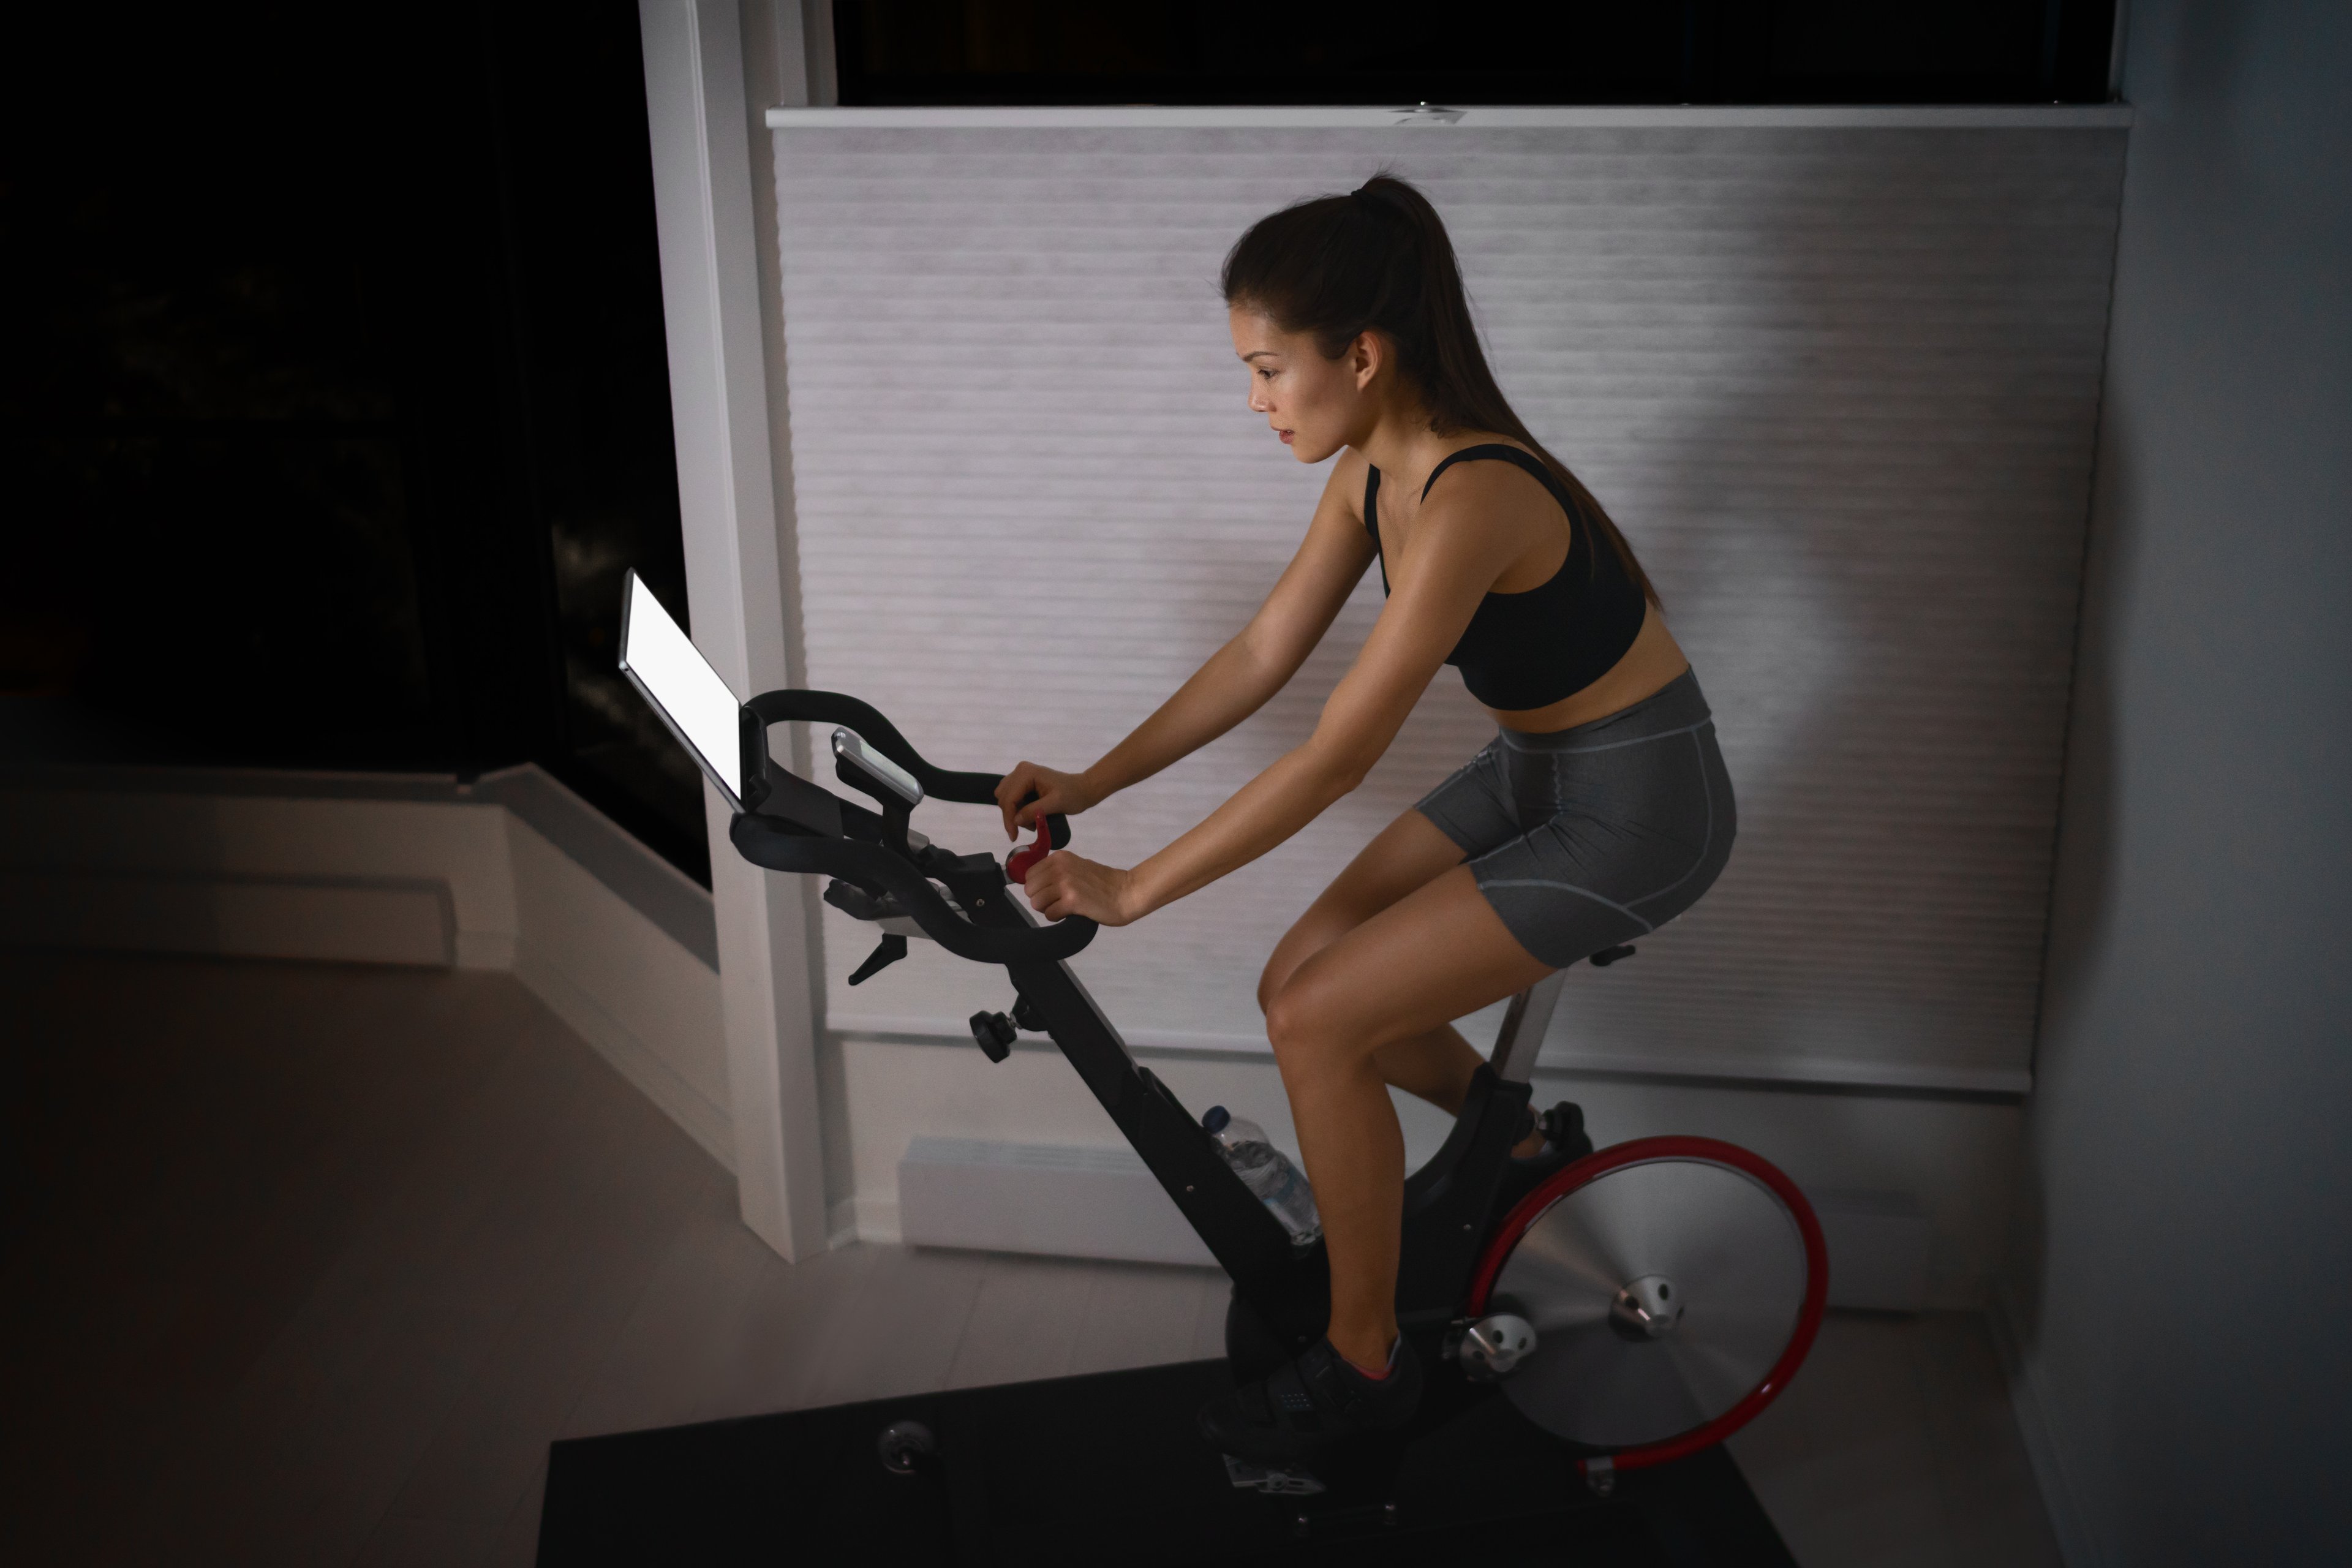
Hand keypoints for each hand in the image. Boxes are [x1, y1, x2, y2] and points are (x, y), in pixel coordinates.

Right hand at [995, 761, 1101, 839]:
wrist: (1082, 789)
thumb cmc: (1073, 795)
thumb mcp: (1056, 804)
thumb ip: (1035, 811)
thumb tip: (1015, 820)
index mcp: (1026, 773)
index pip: (1009, 798)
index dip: (1009, 819)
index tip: (1014, 836)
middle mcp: (1020, 770)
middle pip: (1004, 798)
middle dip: (1013, 817)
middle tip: (1030, 828)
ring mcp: (1020, 775)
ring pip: (1005, 799)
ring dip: (1014, 813)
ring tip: (1032, 821)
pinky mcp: (1022, 782)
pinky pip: (1011, 798)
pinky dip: (1017, 809)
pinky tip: (1030, 815)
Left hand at [1020, 850, 1140, 925]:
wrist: (1127, 893)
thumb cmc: (1104, 884)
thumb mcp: (1077, 866)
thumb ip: (1057, 870)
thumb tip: (1034, 882)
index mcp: (1060, 857)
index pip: (1029, 875)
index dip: (1038, 887)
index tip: (1051, 892)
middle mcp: (1061, 868)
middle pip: (1030, 890)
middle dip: (1041, 899)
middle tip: (1058, 901)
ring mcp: (1066, 883)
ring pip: (1036, 903)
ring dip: (1048, 909)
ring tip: (1065, 907)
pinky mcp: (1073, 901)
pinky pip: (1049, 914)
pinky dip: (1058, 917)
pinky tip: (1071, 913)